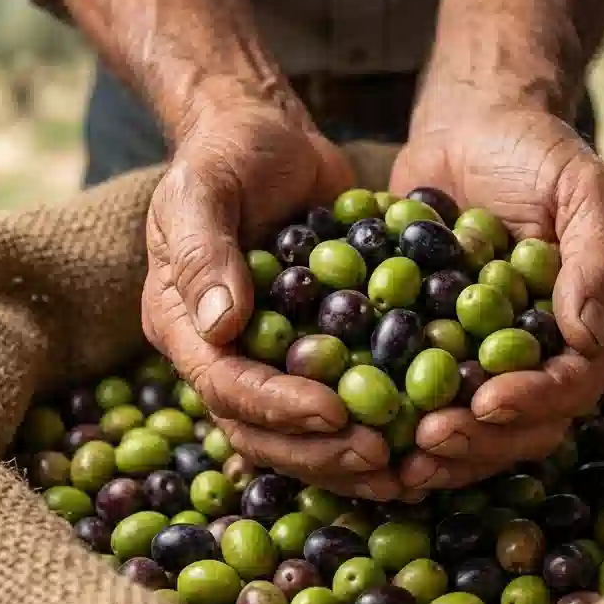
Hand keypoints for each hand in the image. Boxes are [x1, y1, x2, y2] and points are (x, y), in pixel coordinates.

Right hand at [142, 94, 400, 499]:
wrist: (269, 134)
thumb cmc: (227, 153)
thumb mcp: (204, 188)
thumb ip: (204, 251)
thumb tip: (219, 325)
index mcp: (184, 325)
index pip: (226, 385)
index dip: (278, 407)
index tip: (333, 413)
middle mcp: (223, 354)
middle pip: (262, 429)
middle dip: (319, 451)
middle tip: (379, 458)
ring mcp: (270, 356)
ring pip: (300, 432)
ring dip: (347, 456)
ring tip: (403, 469)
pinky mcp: (314, 346)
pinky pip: (340, 398)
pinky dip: (374, 423)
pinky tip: (419, 440)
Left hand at [388, 105, 603, 492]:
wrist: (468, 127)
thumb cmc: (536, 150)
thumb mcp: (582, 186)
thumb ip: (598, 255)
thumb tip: (590, 334)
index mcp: (583, 329)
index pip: (570, 386)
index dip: (533, 403)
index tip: (487, 403)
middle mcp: (535, 356)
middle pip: (519, 426)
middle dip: (476, 441)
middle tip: (428, 441)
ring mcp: (480, 358)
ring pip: (467, 426)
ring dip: (434, 449)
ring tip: (394, 455)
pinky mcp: (428, 349)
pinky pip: (414, 397)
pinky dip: (391, 419)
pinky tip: (356, 427)